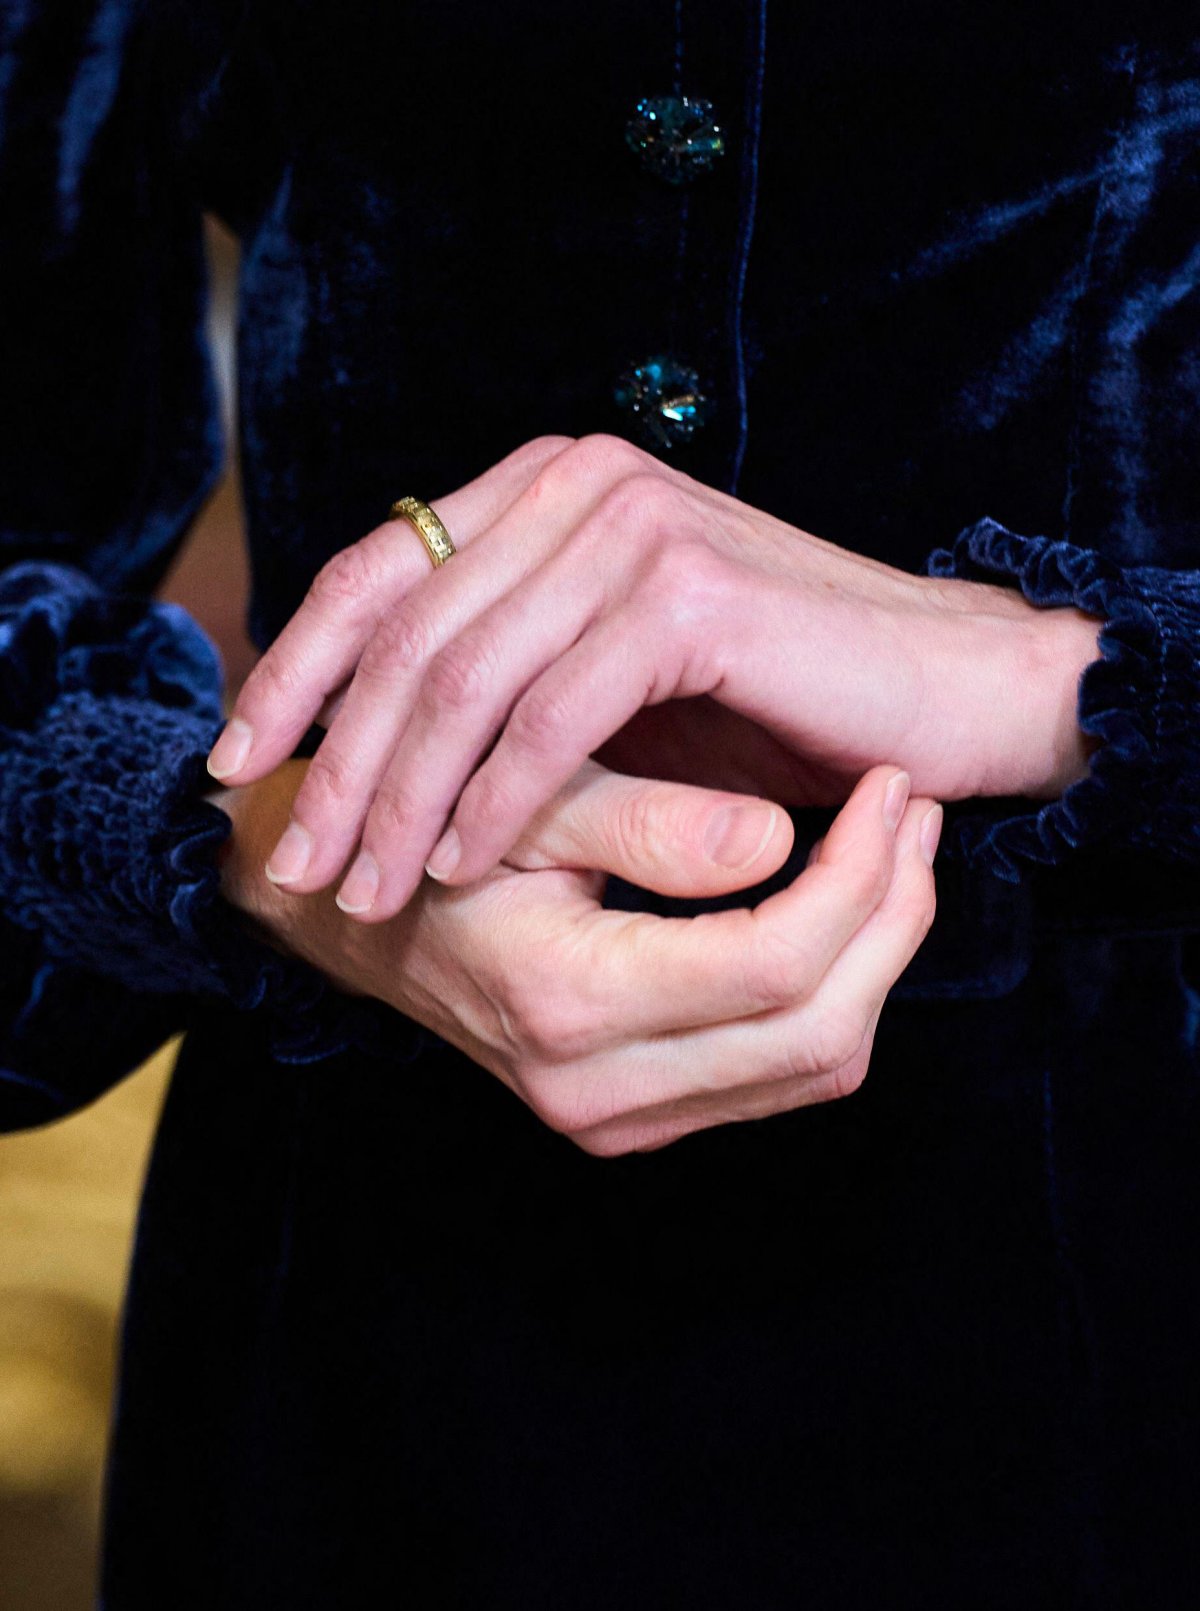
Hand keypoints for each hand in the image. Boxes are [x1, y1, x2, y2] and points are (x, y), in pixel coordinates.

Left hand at [208, 433, 1090, 919]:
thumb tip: (356, 739)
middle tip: (295, 865)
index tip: (233, 767)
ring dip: (401, 796)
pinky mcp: (688, 594)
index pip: (375, 572)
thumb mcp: (603, 681)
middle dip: (332, 761)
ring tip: (366, 891)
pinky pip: (553, 712)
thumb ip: (501, 674)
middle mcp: (579, 484)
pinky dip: (497, 797)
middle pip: (403, 630)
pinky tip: (465, 866)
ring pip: (464, 676)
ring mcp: (634, 527)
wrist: (941, 696)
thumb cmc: (770, 701)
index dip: (290, 672)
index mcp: (546, 487)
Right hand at [216, 758, 941, 1154]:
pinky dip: (835, 993)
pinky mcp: (633, 1114)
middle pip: (822, 1034)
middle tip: (916, 814)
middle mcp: (596, 1091)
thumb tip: (782, 839)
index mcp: (565, 1003)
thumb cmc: (424, 832)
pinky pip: (779, 1072)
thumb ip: (647, 823)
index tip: (886, 783)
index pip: (773, 966)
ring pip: (817, 1066)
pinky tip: (842, 905)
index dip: (859, 876)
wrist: (345, 915)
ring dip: (879, 959)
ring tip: (896, 850)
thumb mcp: (520, 801)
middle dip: (895, 920)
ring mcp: (616, 1118)